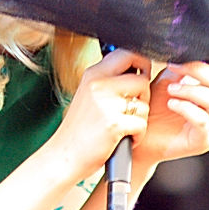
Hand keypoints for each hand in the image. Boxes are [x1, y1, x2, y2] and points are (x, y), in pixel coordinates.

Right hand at [50, 47, 152, 175]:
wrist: (64, 156)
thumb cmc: (80, 129)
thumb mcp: (90, 95)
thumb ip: (109, 80)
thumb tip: (138, 68)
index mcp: (94, 74)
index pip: (127, 53)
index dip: (142, 63)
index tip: (142, 76)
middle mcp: (99, 84)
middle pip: (142, 79)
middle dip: (145, 96)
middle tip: (134, 109)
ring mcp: (106, 104)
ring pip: (144, 105)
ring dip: (140, 120)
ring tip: (125, 128)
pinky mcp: (113, 123)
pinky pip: (142, 124)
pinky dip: (138, 136)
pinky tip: (124, 139)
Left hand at [138, 37, 208, 163]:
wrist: (141, 132)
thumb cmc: (156, 104)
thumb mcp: (170, 78)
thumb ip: (185, 65)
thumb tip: (191, 45)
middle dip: (197, 70)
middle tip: (173, 66)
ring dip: (191, 90)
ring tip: (171, 89)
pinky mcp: (204, 141)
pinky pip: (202, 120)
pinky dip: (186, 108)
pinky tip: (171, 104)